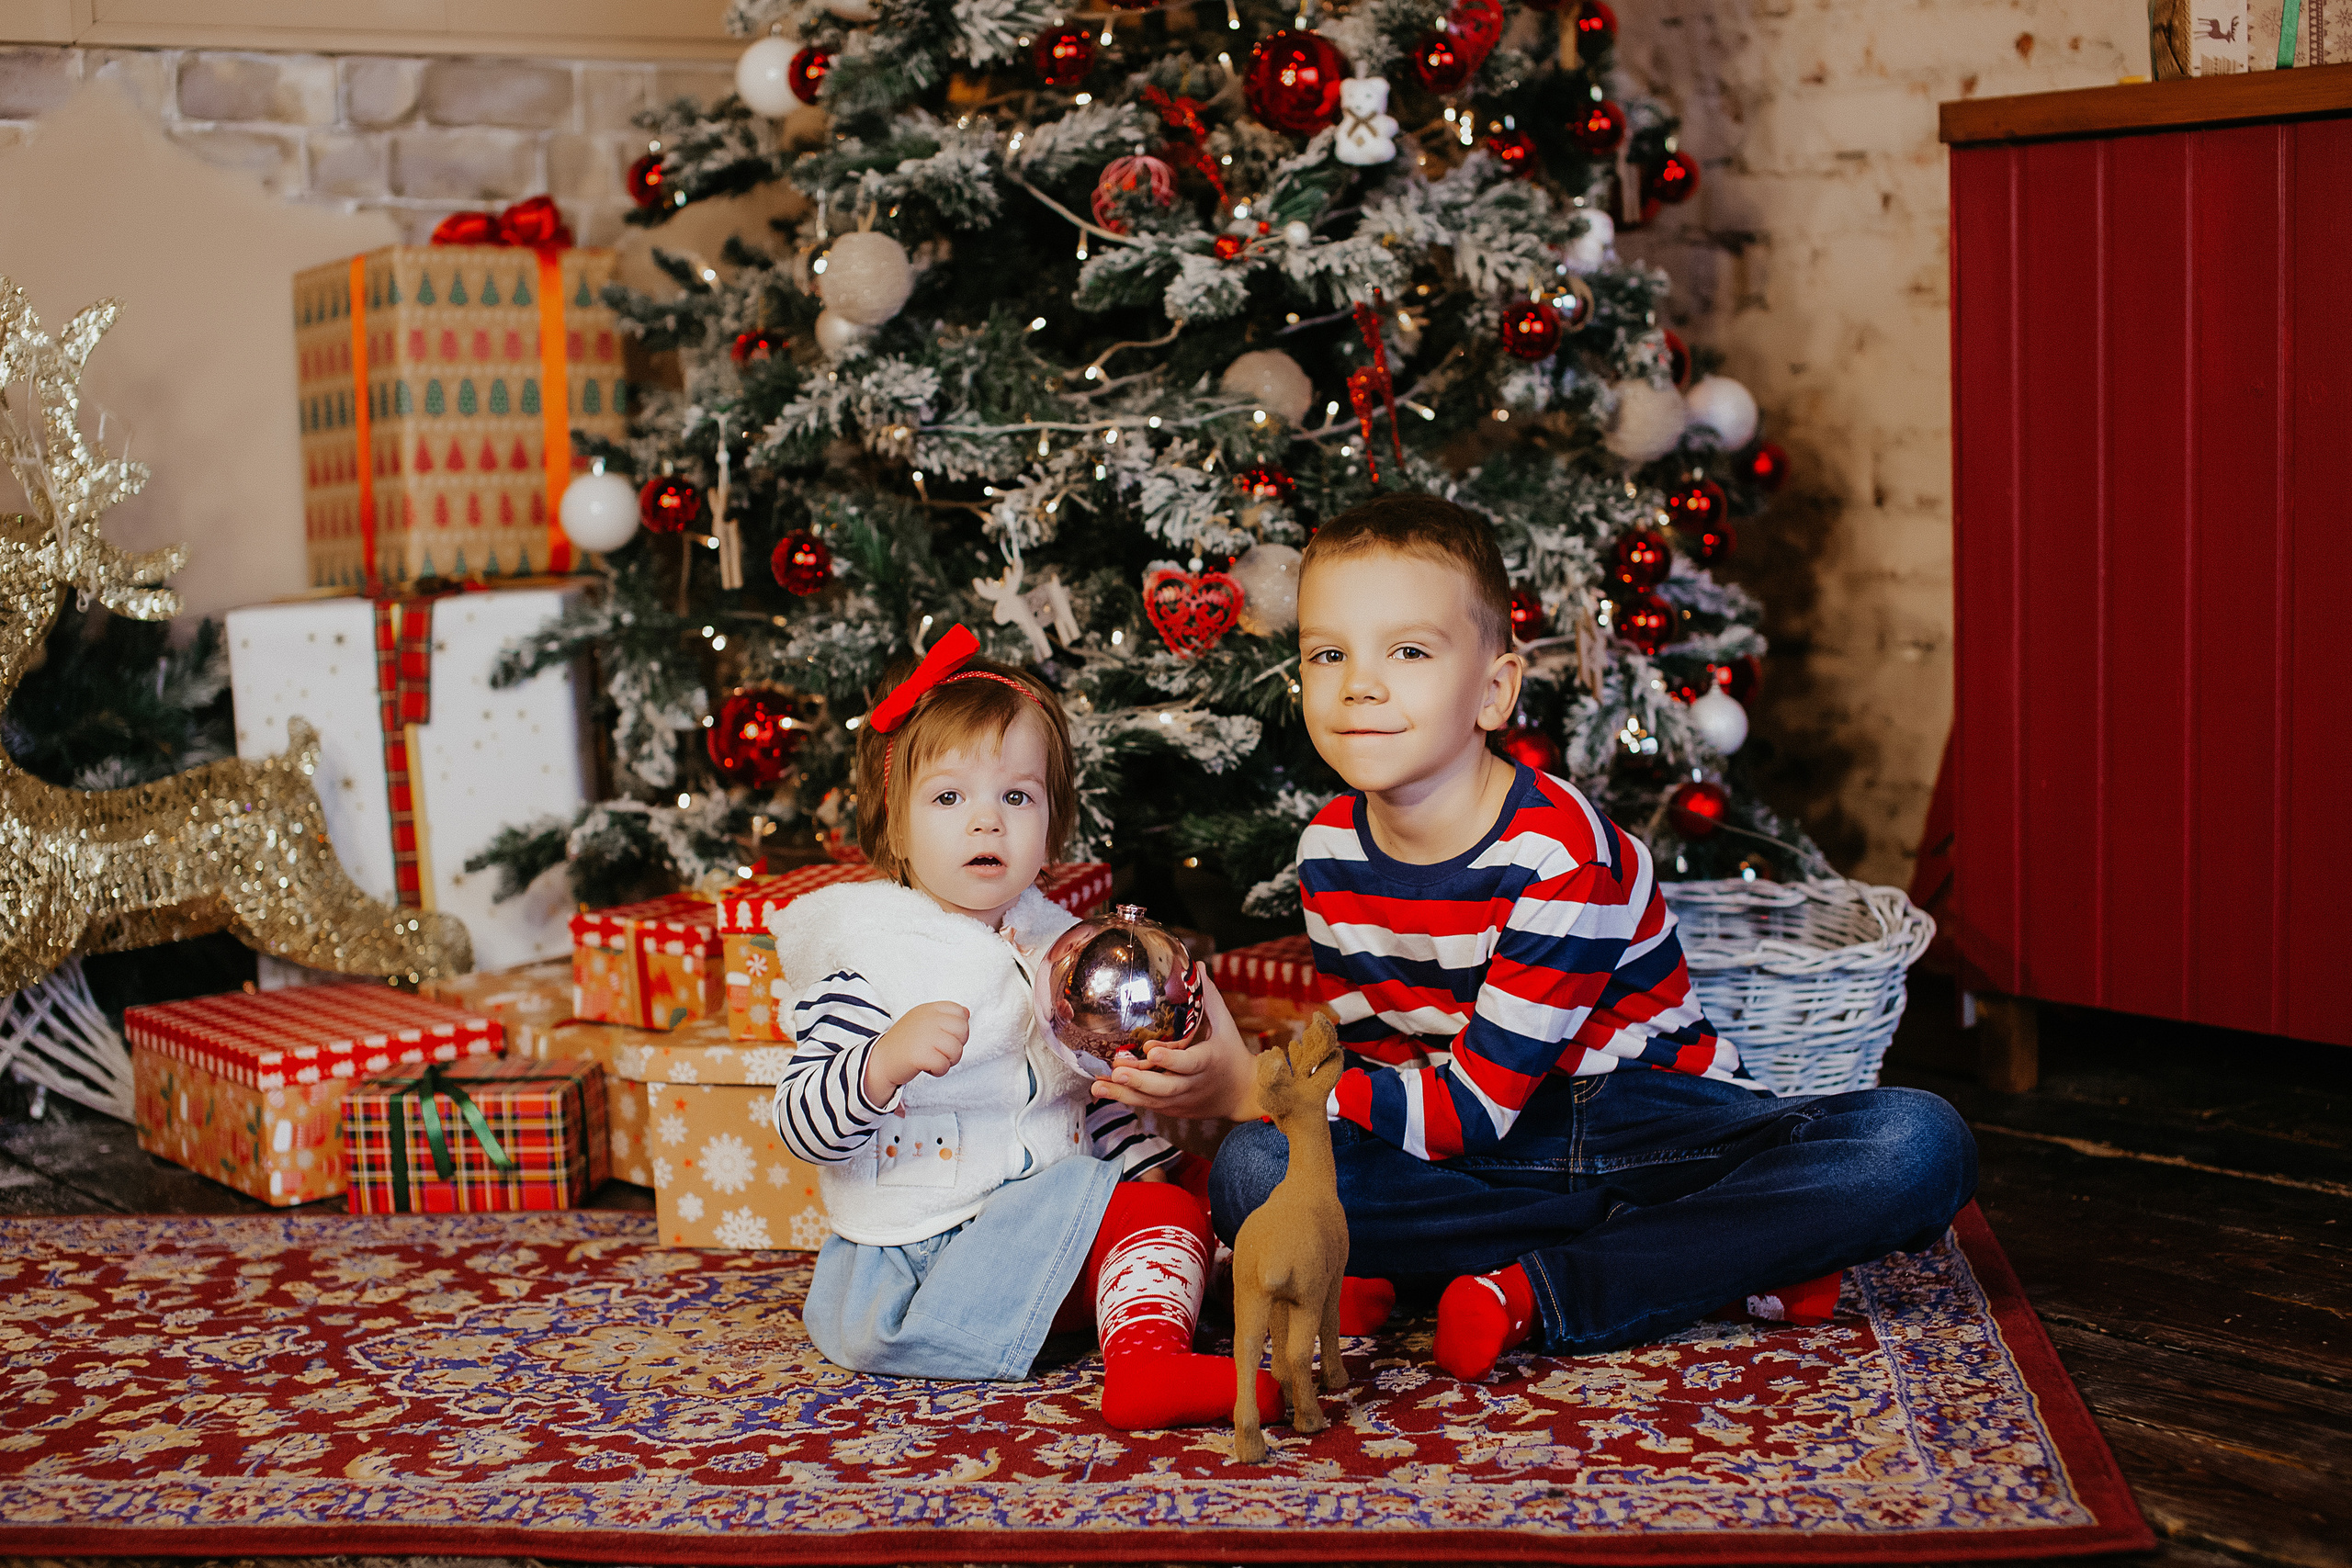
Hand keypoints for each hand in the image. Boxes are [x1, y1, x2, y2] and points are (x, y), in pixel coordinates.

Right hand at [864, 1001, 968, 1105]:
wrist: (880, 1061)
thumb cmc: (905, 1043)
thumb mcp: (923, 1022)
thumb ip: (944, 1017)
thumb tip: (966, 1012)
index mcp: (929, 1009)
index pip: (959, 1011)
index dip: (959, 1028)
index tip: (946, 1036)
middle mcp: (928, 1019)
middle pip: (963, 1031)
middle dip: (957, 1045)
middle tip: (941, 1051)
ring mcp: (925, 1036)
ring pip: (956, 1050)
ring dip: (948, 1061)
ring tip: (934, 1060)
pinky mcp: (920, 1055)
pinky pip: (944, 1065)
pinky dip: (939, 1071)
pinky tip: (927, 1068)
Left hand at [1089, 965, 1263, 1122]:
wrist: (1243, 1094)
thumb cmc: (1231, 1053)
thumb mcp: (1225, 1025)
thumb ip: (1208, 998)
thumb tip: (1197, 965)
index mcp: (1208, 1061)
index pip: (1189, 1062)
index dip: (1170, 1058)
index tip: (1151, 1050)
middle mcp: (1193, 1084)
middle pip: (1165, 1087)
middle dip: (1140, 1081)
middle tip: (1116, 1071)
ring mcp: (1182, 1100)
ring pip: (1152, 1100)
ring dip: (1123, 1094)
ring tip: (1097, 1086)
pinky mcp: (1172, 1109)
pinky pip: (1148, 1105)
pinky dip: (1127, 1098)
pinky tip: (1104, 1090)